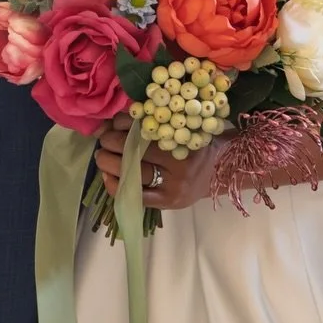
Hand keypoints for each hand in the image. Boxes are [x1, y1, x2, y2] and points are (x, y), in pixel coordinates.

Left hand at [93, 112, 216, 210]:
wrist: (221, 170)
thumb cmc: (197, 144)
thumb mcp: (181, 127)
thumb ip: (152, 123)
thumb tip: (113, 121)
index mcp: (182, 139)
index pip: (143, 130)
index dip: (122, 125)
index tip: (112, 123)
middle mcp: (179, 164)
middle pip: (135, 152)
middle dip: (111, 143)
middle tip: (103, 139)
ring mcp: (173, 185)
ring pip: (133, 174)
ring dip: (109, 163)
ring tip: (101, 156)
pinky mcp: (168, 202)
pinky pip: (137, 196)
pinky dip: (117, 186)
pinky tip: (108, 177)